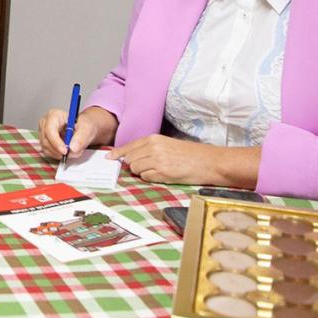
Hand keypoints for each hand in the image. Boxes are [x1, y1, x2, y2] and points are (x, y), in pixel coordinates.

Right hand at [37, 105, 117, 160]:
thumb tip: (73, 148)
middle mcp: (45, 123)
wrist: (83, 129)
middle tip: (72, 153)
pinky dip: (58, 155)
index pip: (50, 129)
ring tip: (73, 151)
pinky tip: (67, 152)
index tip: (65, 151)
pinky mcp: (44, 142)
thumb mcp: (86, 128)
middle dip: (58, 150)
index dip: (56, 142)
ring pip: (46, 148)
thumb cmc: (83, 125)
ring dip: (59, 154)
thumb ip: (81, 137)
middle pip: (46, 140)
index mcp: (54, 115)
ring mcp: (43, 133)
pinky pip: (48, 152)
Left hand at [109, 136, 260, 186]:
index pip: (128, 147)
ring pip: (136, 169)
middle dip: (134, 165)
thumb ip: (150, 148)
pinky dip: (151, 178)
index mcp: (153, 139)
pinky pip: (146, 177)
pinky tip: (163, 176)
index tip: (109, 157)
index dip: (117, 153)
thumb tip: (132, 157)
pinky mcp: (163, 172)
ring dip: (142, 172)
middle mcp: (152, 147)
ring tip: (158, 171)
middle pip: (129, 159)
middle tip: (148, 167)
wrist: (209, 162)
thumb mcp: (168, 144)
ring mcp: (157, 160)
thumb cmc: (190, 154)